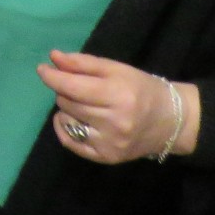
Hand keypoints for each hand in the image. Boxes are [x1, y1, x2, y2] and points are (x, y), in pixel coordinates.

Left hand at [40, 50, 200, 164]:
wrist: (171, 121)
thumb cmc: (142, 89)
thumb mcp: (117, 70)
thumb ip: (83, 64)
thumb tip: (53, 57)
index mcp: (119, 95)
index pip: (73, 87)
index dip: (53, 77)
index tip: (43, 69)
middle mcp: (115, 122)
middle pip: (68, 103)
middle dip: (66, 91)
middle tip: (80, 88)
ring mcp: (110, 143)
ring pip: (67, 121)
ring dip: (67, 109)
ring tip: (84, 105)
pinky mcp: (106, 157)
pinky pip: (70, 143)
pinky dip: (64, 129)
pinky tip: (72, 120)